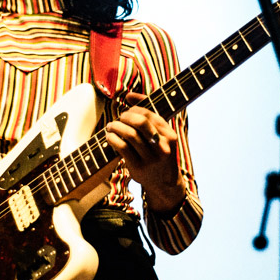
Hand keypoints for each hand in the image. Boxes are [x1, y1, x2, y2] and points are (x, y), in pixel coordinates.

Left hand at [105, 92, 186, 213]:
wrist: (164, 183)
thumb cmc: (158, 154)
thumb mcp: (160, 136)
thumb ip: (148, 115)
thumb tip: (129, 95)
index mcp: (169, 135)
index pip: (150, 114)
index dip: (135, 108)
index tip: (127, 110)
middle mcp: (162, 146)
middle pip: (141, 122)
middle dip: (126, 116)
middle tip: (119, 118)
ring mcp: (151, 158)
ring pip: (130, 134)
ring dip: (116, 127)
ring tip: (111, 127)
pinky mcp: (139, 167)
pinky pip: (122, 147)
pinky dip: (113, 138)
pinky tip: (110, 137)